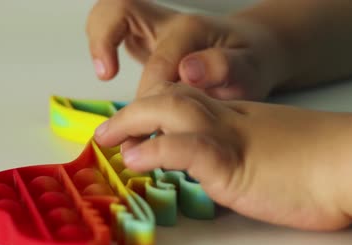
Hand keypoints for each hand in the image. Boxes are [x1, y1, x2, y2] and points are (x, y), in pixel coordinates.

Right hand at [86, 0, 286, 99]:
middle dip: (106, 45)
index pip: (159, 59)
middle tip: (108, 79)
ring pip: (112, 11)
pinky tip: (108, 72)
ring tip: (104, 73)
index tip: (150, 127)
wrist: (253, 50)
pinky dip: (102, 44)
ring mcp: (155, 27)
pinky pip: (115, 28)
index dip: (151, 94)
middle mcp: (169, 23)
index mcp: (192, 31)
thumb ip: (225, 69)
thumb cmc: (251, 63)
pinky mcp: (146, 38)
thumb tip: (188, 70)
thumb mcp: (251, 70)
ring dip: (98, 38)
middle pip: (121, 10)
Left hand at [93, 82, 351, 230]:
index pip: (198, 103)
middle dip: (137, 109)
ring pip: (171, 113)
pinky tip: (135, 160)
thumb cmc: (336, 162)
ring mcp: (232, 139)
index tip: (144, 122)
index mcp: (248, 118)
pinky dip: (155, 151)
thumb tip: (263, 179)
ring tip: (108, 140)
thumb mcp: (294, 155)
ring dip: (134, 122)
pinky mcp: (233, 164)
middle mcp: (235, 121)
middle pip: (176, 98)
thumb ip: (270, 161)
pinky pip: (184, 148)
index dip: (165, 109)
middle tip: (110, 129)